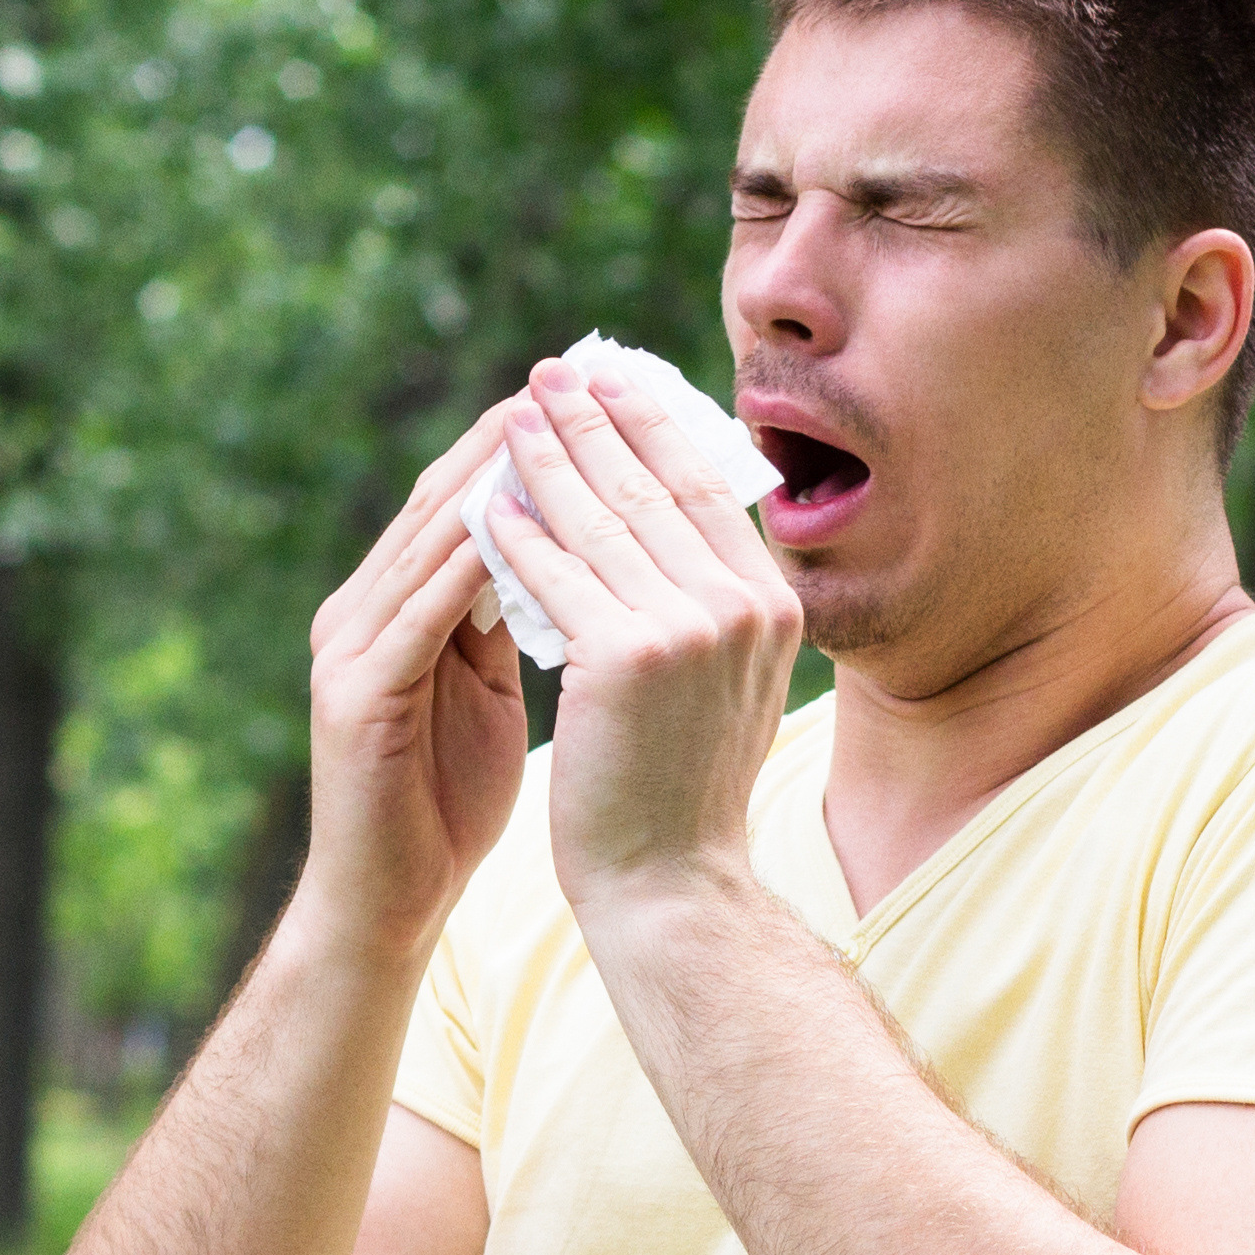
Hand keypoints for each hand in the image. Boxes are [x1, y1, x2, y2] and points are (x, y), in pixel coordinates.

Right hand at [292, 401, 530, 958]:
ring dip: (490, 485)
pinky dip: (463, 568)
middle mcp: (358, 610)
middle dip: (509, 440)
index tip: (592, 396)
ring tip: (552, 432)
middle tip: (574, 382)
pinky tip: (514, 531)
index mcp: (393, 605)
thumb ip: (510, 616)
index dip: (522, 443)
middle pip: (437, 500)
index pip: (460, 499)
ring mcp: (348, 649)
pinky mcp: (354, 696)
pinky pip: (418, 616)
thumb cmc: (448, 800)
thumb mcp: (490, 688)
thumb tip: (575, 549)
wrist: (392, 903)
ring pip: (423, 543)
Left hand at [483, 350, 803, 923]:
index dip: (653, 429)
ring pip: (601, 520)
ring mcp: (690, 628)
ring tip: (511, 416)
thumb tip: (674, 516)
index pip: (703, 491)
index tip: (612, 383)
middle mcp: (742, 606)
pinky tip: (483, 503)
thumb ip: (709, 601)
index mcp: (770, 605)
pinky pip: (557, 575)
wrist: (670, 884)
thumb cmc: (680, 787)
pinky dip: (516, 534)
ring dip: (548, 459)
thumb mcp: (720, 680)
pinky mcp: (628, 655)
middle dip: (596, 421)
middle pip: (654, 487)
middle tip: (552, 371)